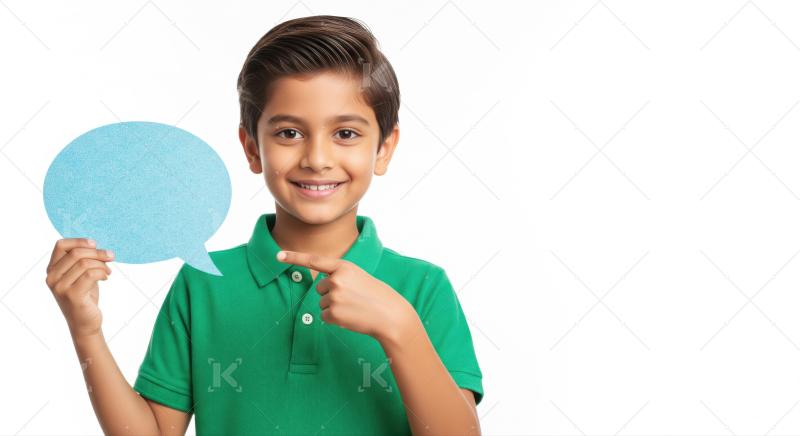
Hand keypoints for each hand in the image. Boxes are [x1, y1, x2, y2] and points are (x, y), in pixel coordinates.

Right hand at [45, 238, 114, 338]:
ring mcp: (60, 287)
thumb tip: (94, 245)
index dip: (79, 241)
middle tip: (111, 257)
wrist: (85, 323)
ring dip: (102, 264)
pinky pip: (90, 274)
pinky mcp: (72, 295)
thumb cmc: (84, 296)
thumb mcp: (81, 274)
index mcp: (52, 270)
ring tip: (108, 271)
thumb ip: (82, 260)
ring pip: (85, 263)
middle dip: (97, 252)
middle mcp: (52, 278)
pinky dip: (102, 273)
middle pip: (76, 253)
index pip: (61, 245)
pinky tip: (106, 277)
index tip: (95, 244)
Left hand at [276, 250, 418, 343]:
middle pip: (319, 288)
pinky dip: (335, 319)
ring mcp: (334, 297)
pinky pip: (324, 316)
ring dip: (334, 308)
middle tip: (353, 299)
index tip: (278, 255)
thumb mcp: (359, 277)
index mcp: (344, 267)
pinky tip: (350, 317)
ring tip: (354, 308)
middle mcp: (336, 280)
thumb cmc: (376, 295)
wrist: (390, 315)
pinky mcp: (333, 314)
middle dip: (332, 294)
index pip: (314, 261)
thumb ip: (339, 277)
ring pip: (322, 303)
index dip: (294, 258)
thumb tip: (321, 289)